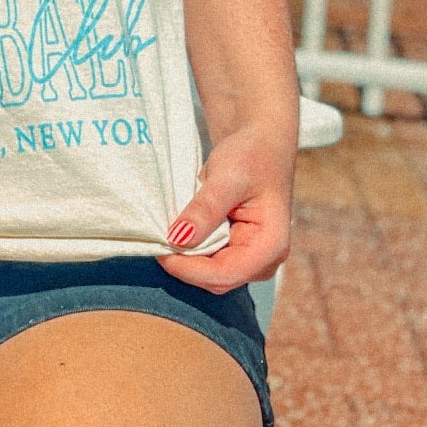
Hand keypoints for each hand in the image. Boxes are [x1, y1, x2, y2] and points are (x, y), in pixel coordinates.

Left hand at [156, 125, 293, 293]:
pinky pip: (209, 262)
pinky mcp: (238, 252)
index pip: (224, 275)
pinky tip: (178, 231)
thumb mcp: (227, 177)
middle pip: (215, 280)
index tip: (160, 248)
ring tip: (167, 231)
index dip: (187, 268)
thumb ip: (205, 209)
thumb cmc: (251, 156)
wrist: (263, 146)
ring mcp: (251, 259)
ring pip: (209, 274)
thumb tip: (178, 239)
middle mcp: (264, 260)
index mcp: (270, 246)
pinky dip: (190, 251)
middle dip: (184, 264)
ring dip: (185, 258)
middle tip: (157, 237)